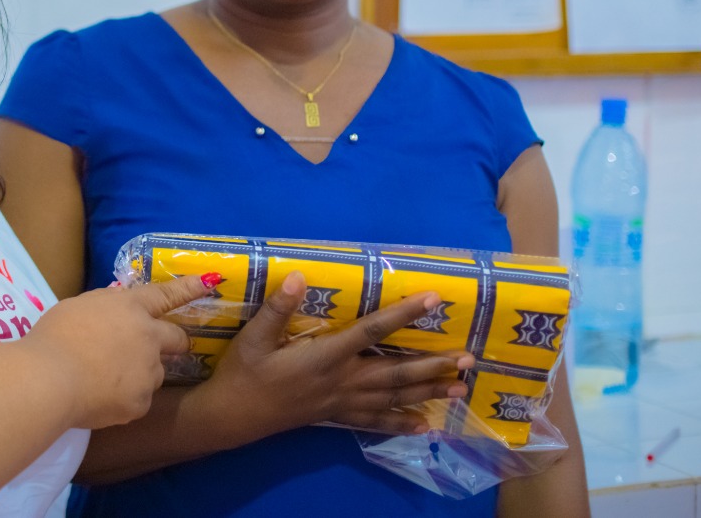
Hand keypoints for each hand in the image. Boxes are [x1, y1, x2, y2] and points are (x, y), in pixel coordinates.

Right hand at [25, 274, 211, 429]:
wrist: (50, 379)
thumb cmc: (56, 336)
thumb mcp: (78, 307)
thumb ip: (103, 308)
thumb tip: (115, 312)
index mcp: (130, 308)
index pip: (165, 294)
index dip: (189, 287)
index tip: (211, 281)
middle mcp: (148, 337)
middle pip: (176, 338)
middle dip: (176, 342)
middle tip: (160, 350)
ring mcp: (148, 371)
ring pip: (153, 373)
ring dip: (139, 374)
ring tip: (104, 380)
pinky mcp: (141, 403)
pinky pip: (137, 400)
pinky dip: (123, 400)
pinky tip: (98, 399)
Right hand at [193, 271, 474, 443]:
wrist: (233, 416)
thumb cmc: (244, 372)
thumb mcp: (254, 336)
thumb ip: (277, 308)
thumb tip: (298, 276)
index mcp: (324, 356)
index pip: (371, 331)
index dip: (403, 314)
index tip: (432, 300)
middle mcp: (341, 380)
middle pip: (395, 371)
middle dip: (432, 364)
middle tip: (467, 358)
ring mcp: (342, 402)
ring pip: (393, 397)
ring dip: (428, 391)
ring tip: (460, 387)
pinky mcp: (336, 416)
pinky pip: (376, 421)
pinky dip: (401, 422)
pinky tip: (424, 424)